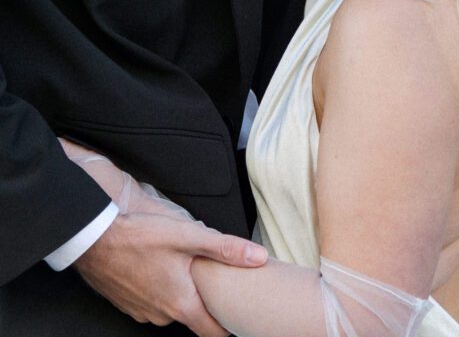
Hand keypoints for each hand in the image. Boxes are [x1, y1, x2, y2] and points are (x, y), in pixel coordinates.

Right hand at [75, 211, 266, 336]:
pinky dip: (161, 290)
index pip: (213, 331)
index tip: (240, 314)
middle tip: (217, 282)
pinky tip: (162, 267)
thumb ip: (226, 249)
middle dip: (206, 301)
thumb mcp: (189, 236)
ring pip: (172, 308)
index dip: (230, 324)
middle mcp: (162, 315)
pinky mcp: (128, 304)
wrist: (94, 239)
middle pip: (193, 317)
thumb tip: (259, 258)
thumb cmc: (140, 237)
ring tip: (188, 269)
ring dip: (181, 293)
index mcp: (181, 304)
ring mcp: (142, 312)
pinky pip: (153, 302)